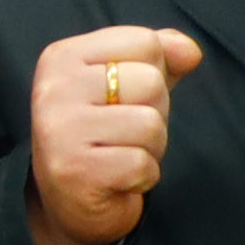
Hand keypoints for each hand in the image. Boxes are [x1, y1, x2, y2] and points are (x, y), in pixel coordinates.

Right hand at [25, 26, 204, 244]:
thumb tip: (190, 51)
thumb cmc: (104, 134)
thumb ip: (159, 57)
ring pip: (150, 124)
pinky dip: (143, 176)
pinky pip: (142, 164)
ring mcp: (61, 130)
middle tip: (124, 132)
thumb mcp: (128, 85)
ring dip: (150, 147)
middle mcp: (54, 88)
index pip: (143, 42)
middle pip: (150, 82)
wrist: (68, 202)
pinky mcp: (75, 171)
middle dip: (154, 112)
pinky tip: (118, 179)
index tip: (125, 97)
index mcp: (62, 58)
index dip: (153, 72)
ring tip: (122, 154)